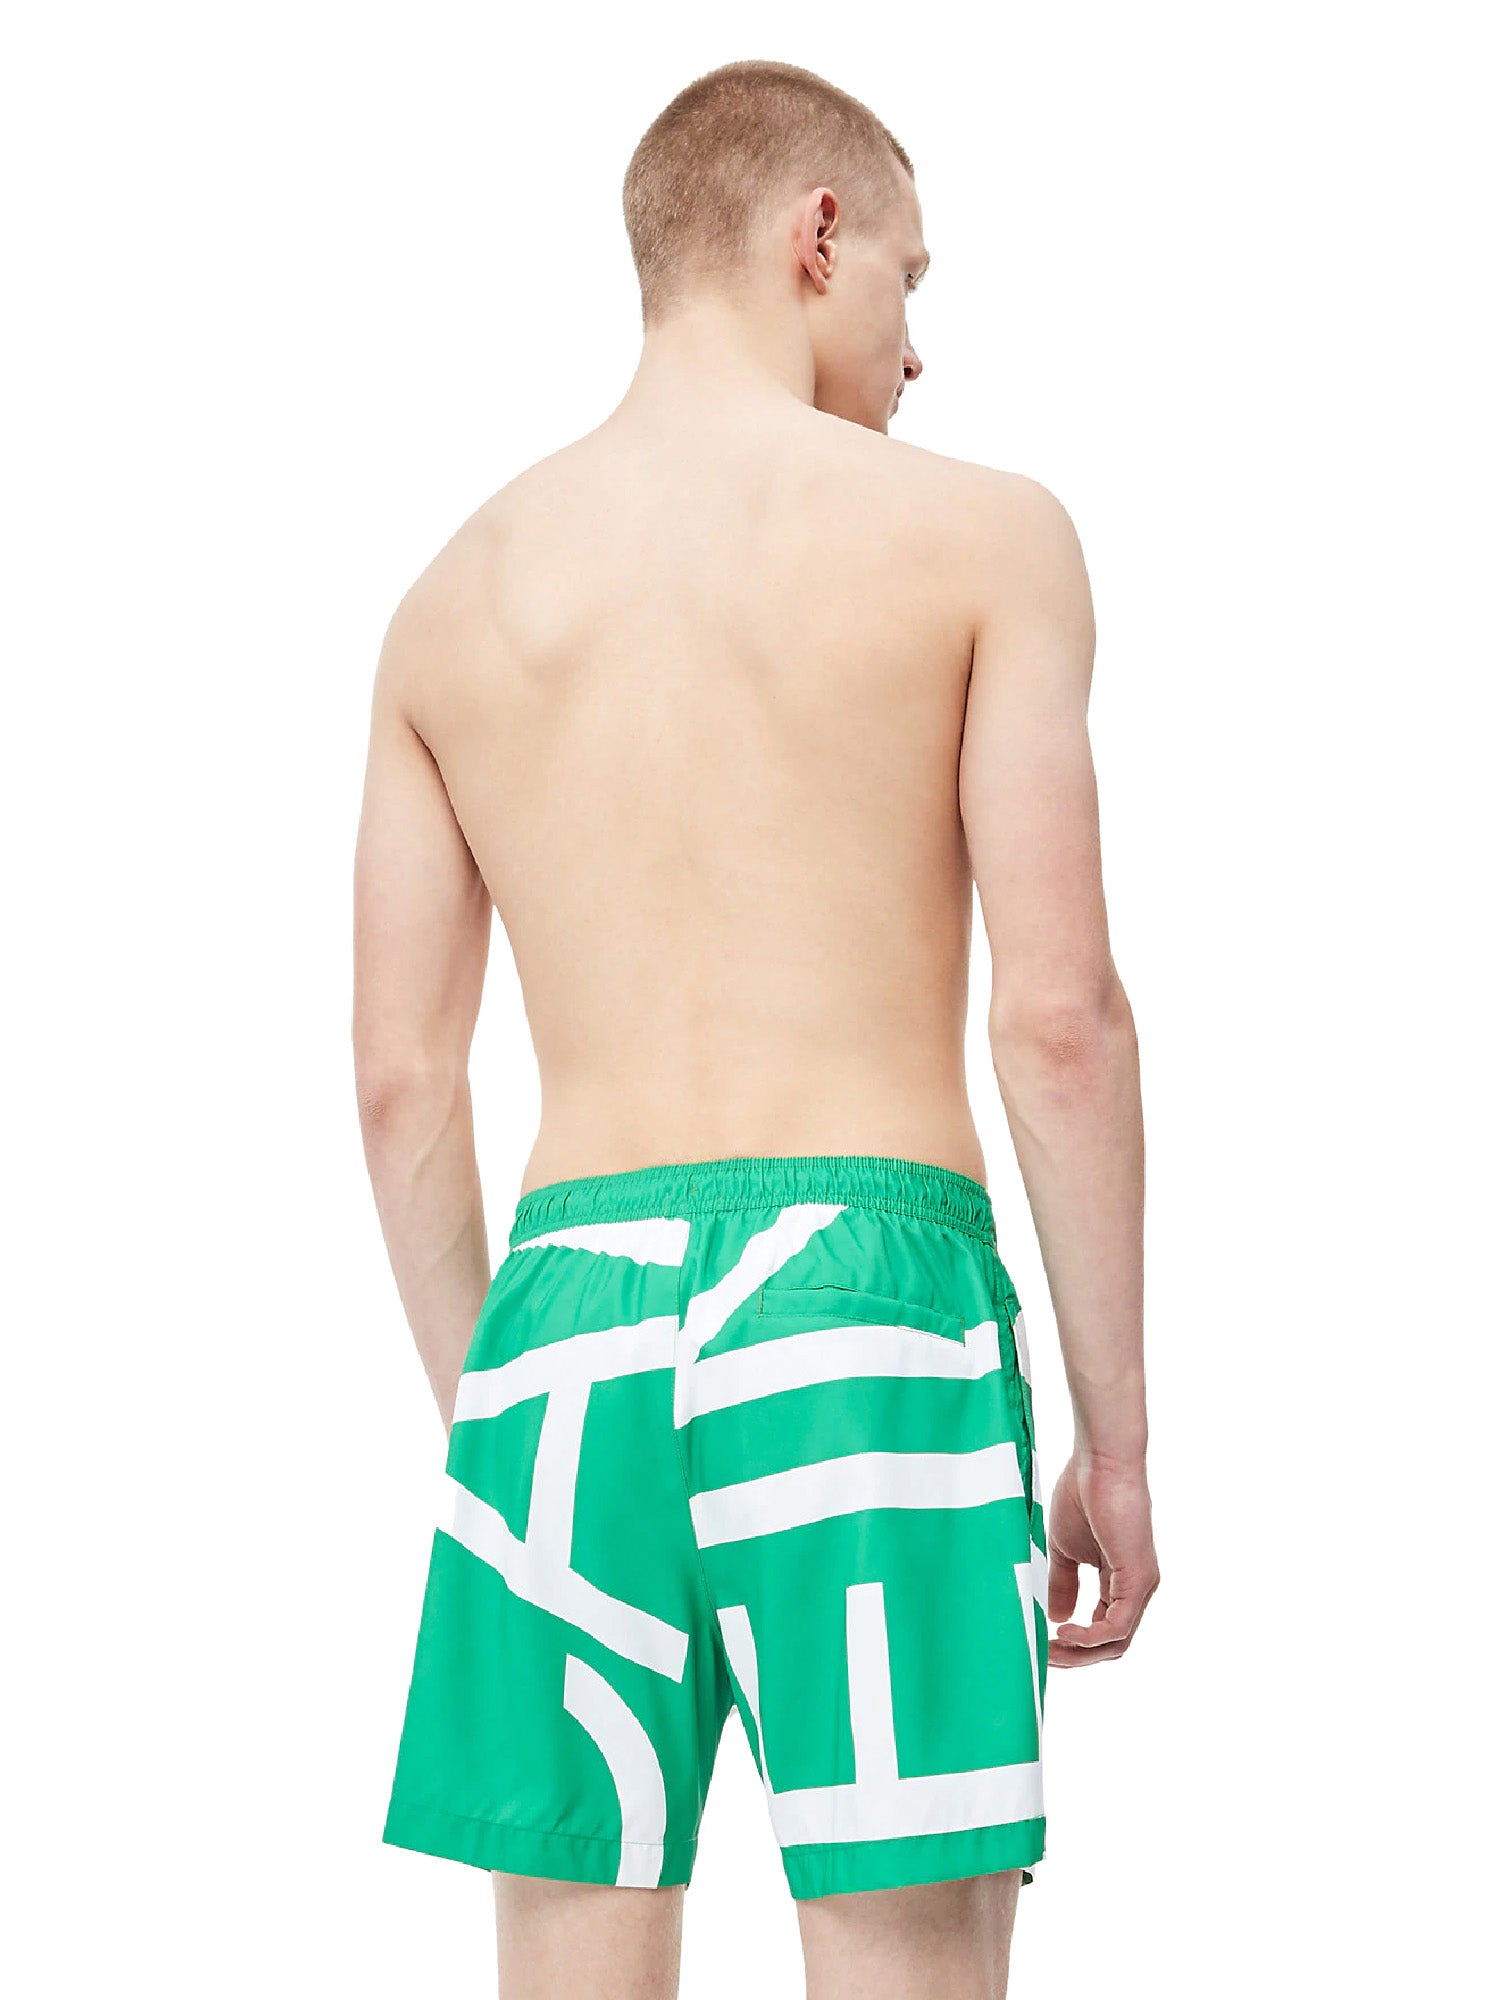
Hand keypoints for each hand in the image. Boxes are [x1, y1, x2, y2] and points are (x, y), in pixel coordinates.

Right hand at [1046, 1450, 1158, 1665]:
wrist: (1101, 1462)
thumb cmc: (1084, 1493)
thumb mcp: (1065, 1549)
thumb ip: (1063, 1583)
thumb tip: (1058, 1617)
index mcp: (1120, 1582)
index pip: (1103, 1629)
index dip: (1073, 1644)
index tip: (1042, 1644)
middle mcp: (1136, 1589)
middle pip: (1111, 1645)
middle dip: (1075, 1657)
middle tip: (1043, 1657)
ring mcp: (1141, 1586)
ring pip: (1116, 1642)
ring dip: (1080, 1653)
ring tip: (1049, 1649)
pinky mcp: (1138, 1579)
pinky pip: (1117, 1626)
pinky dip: (1090, 1636)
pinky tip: (1064, 1631)